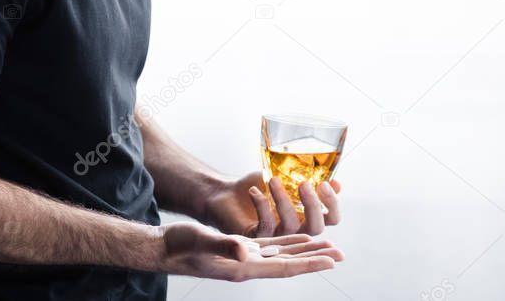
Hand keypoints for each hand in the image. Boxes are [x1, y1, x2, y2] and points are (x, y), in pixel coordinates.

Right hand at [161, 222, 342, 280]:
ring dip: (305, 249)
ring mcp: (245, 257)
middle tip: (341, 254)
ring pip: (283, 253)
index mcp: (243, 267)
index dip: (309, 263)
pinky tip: (297, 238)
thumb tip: (245, 250)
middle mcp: (248, 265)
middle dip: (315, 258)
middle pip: (290, 262)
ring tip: (327, 245)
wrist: (164, 248)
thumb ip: (223, 245)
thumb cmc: (179, 245)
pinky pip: (270, 246)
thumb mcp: (200, 241)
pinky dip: (287, 242)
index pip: (284, 267)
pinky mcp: (239, 248)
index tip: (332, 261)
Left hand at [203, 171, 341, 236]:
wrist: (226, 193)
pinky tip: (254, 191)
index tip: (326, 183)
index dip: (333, 204)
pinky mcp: (257, 239)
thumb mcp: (286, 177)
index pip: (331, 219)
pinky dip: (262, 205)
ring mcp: (277, 237)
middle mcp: (296, 230)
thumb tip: (336, 181)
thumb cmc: (259, 185)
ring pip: (290, 226)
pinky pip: (265, 225)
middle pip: (316, 228)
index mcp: (306, 215)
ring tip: (274, 180)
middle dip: (312, 205)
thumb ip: (309, 180)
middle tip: (304, 184)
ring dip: (283, 200)